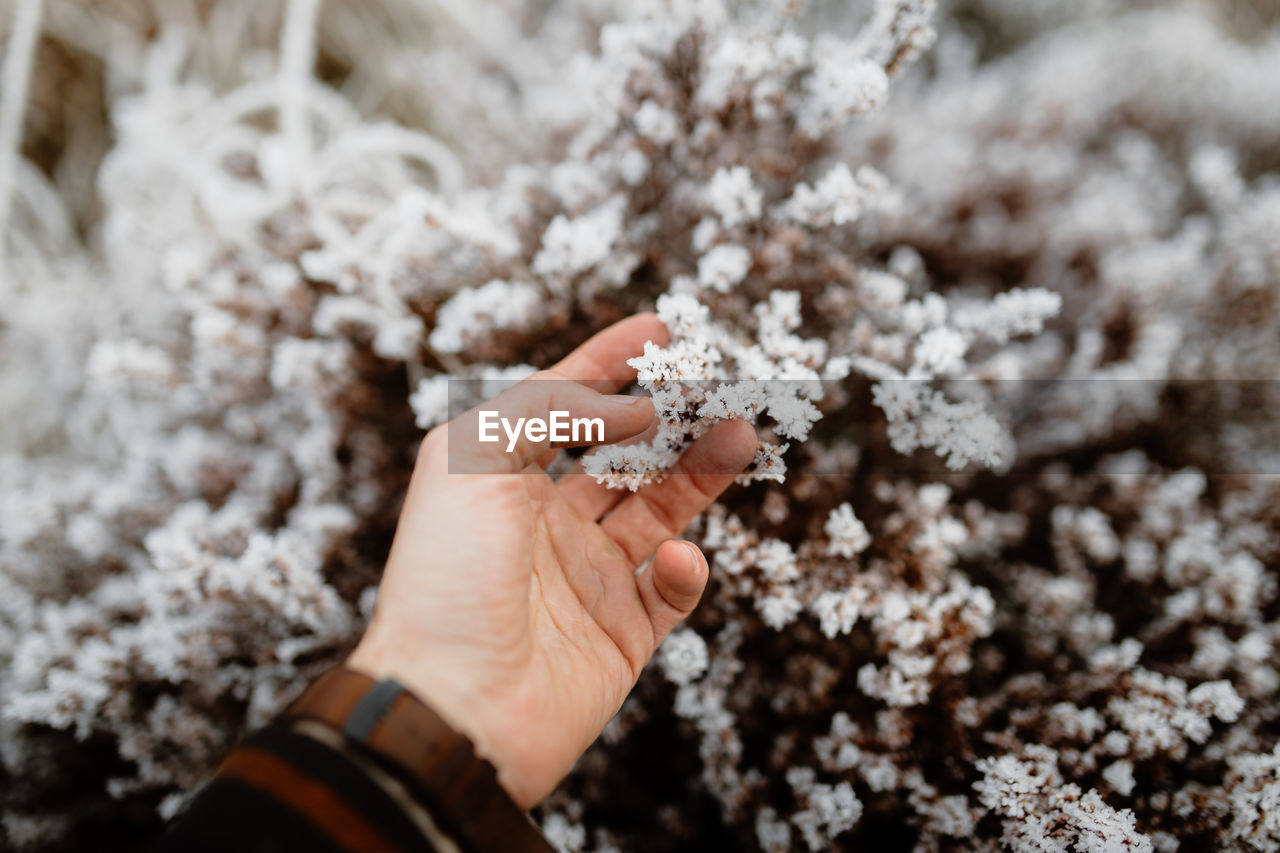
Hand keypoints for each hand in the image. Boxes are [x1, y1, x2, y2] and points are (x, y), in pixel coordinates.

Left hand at [347, 314, 756, 807]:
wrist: (451, 706)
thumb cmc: (447, 576)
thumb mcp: (471, 457)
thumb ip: (551, 409)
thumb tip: (635, 406)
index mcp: (501, 481)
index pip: (563, 406)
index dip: (606, 364)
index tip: (659, 331)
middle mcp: (545, 526)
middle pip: (625, 454)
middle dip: (673, 416)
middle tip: (723, 384)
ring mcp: (586, 580)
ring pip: (660, 510)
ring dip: (702, 471)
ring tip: (743, 433)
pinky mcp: (620, 636)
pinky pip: (670, 590)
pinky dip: (683, 568)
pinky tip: (673, 558)